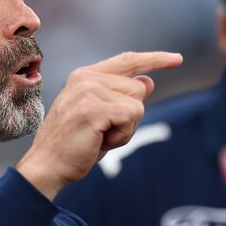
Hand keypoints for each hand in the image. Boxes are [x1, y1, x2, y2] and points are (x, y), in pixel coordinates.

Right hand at [16, 51, 181, 199]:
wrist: (48, 165)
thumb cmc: (75, 145)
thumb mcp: (102, 117)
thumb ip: (122, 97)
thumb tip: (148, 81)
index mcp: (85, 76)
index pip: (127, 61)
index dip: (154, 59)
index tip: (177, 59)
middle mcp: (86, 77)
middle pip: (139, 88)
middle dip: (130, 117)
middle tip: (103, 133)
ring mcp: (89, 90)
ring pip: (138, 104)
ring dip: (127, 129)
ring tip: (100, 137)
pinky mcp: (94, 108)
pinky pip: (132, 117)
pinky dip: (123, 136)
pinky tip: (101, 142)